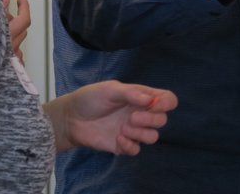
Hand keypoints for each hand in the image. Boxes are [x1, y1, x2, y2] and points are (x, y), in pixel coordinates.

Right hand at [4, 0, 30, 62]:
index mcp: (8, 35)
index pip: (24, 18)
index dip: (24, 5)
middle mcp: (12, 47)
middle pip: (22, 29)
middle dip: (14, 19)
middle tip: (2, 15)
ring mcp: (11, 58)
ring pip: (17, 41)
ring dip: (11, 33)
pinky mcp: (9, 68)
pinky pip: (14, 55)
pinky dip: (8, 48)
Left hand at [53, 81, 175, 154]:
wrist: (72, 118)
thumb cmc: (90, 98)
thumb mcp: (110, 90)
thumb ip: (130, 93)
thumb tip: (150, 100)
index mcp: (140, 97)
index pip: (167, 99)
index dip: (166, 103)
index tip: (153, 104)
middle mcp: (140, 113)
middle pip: (162, 120)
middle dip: (151, 119)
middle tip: (132, 117)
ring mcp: (133, 130)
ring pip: (153, 137)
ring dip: (141, 134)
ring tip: (123, 128)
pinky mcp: (123, 145)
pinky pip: (137, 150)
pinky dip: (130, 145)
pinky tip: (118, 139)